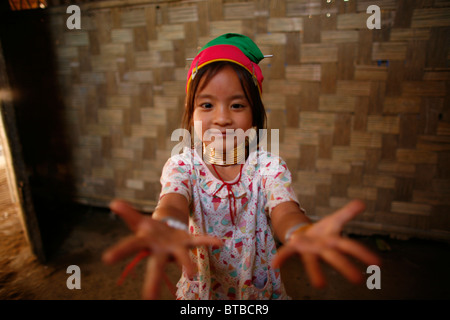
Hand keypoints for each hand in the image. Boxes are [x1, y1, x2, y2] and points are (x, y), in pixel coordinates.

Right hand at [102, 199, 221, 298]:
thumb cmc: (150, 230)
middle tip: (149, 298)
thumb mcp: (139, 221)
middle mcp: (160, 251)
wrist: (167, 231)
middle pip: (155, 266)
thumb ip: (128, 213)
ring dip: (186, 265)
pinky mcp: (187, 242)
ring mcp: (175, 248)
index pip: (129, 247)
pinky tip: (219, 242)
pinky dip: (208, 241)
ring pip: (180, 258)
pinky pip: (198, 240)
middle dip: (153, 282)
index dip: (118, 252)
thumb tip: (113, 203)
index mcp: (144, 243)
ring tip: (192, 275)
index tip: (106, 259)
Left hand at [272, 200, 380, 287]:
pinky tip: (274, 264)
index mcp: (334, 241)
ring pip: (312, 262)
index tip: (377, 263)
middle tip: (359, 280)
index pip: (350, 246)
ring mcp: (309, 251)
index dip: (363, 253)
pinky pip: (287, 253)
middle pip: (335, 258)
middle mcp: (323, 249)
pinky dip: (281, 258)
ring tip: (320, 285)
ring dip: (315, 273)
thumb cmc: (324, 231)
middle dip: (346, 267)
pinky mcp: (295, 249)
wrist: (305, 235)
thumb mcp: (335, 219)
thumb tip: (362, 203)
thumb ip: (347, 213)